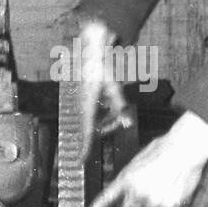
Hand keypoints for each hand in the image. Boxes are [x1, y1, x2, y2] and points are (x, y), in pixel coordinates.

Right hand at [74, 18, 123, 160]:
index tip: (81, 161)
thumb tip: (127, 122)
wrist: (92, 45)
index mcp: (87, 103)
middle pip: (93, 125)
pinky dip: (103, 109)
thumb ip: (119, 105)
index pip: (86, 131)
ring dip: (106, 117)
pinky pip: (93, 108)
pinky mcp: (83, 94)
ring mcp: (81, 98)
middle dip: (107, 126)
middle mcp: (81, 102)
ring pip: (94, 117)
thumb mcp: (115, 86)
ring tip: (119, 107)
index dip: (85, 147)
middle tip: (123, 120)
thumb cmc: (102, 64)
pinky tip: (109, 99)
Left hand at [80, 112, 207, 206]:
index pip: (105, 199)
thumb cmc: (165, 148)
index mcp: (127, 178)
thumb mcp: (139, 160)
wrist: (186, 148)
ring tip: (161, 192)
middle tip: (144, 197)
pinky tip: (170, 197)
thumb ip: (130, 176)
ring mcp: (152, 201)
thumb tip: (126, 185)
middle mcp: (137, 192)